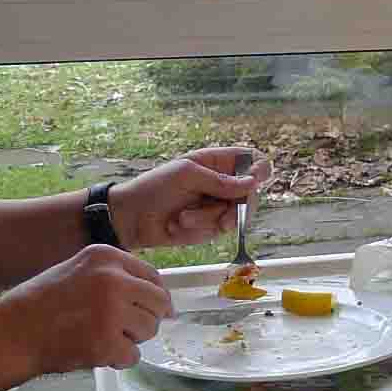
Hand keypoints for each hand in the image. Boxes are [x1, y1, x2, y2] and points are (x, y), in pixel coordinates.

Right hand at [0, 243, 173, 375]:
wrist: (10, 332)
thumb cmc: (39, 305)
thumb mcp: (77, 271)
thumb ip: (113, 277)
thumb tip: (154, 293)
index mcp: (106, 257)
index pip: (152, 277)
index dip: (156, 298)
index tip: (159, 309)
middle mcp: (113, 279)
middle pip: (158, 303)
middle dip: (146, 320)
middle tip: (125, 330)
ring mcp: (111, 311)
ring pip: (150, 330)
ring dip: (131, 340)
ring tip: (101, 337)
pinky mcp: (106, 342)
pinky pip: (133, 356)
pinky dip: (117, 360)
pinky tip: (95, 352)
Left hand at [110, 146, 267, 249]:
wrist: (132, 218)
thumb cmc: (154, 188)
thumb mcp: (187, 176)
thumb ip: (221, 181)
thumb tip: (253, 183)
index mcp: (216, 162)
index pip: (252, 160)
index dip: (259, 169)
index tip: (254, 181)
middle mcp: (222, 183)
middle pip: (251, 193)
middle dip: (235, 206)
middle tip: (221, 214)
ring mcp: (218, 205)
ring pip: (237, 214)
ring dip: (209, 218)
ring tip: (183, 217)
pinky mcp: (212, 226)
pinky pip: (221, 229)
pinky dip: (201, 228)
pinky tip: (180, 224)